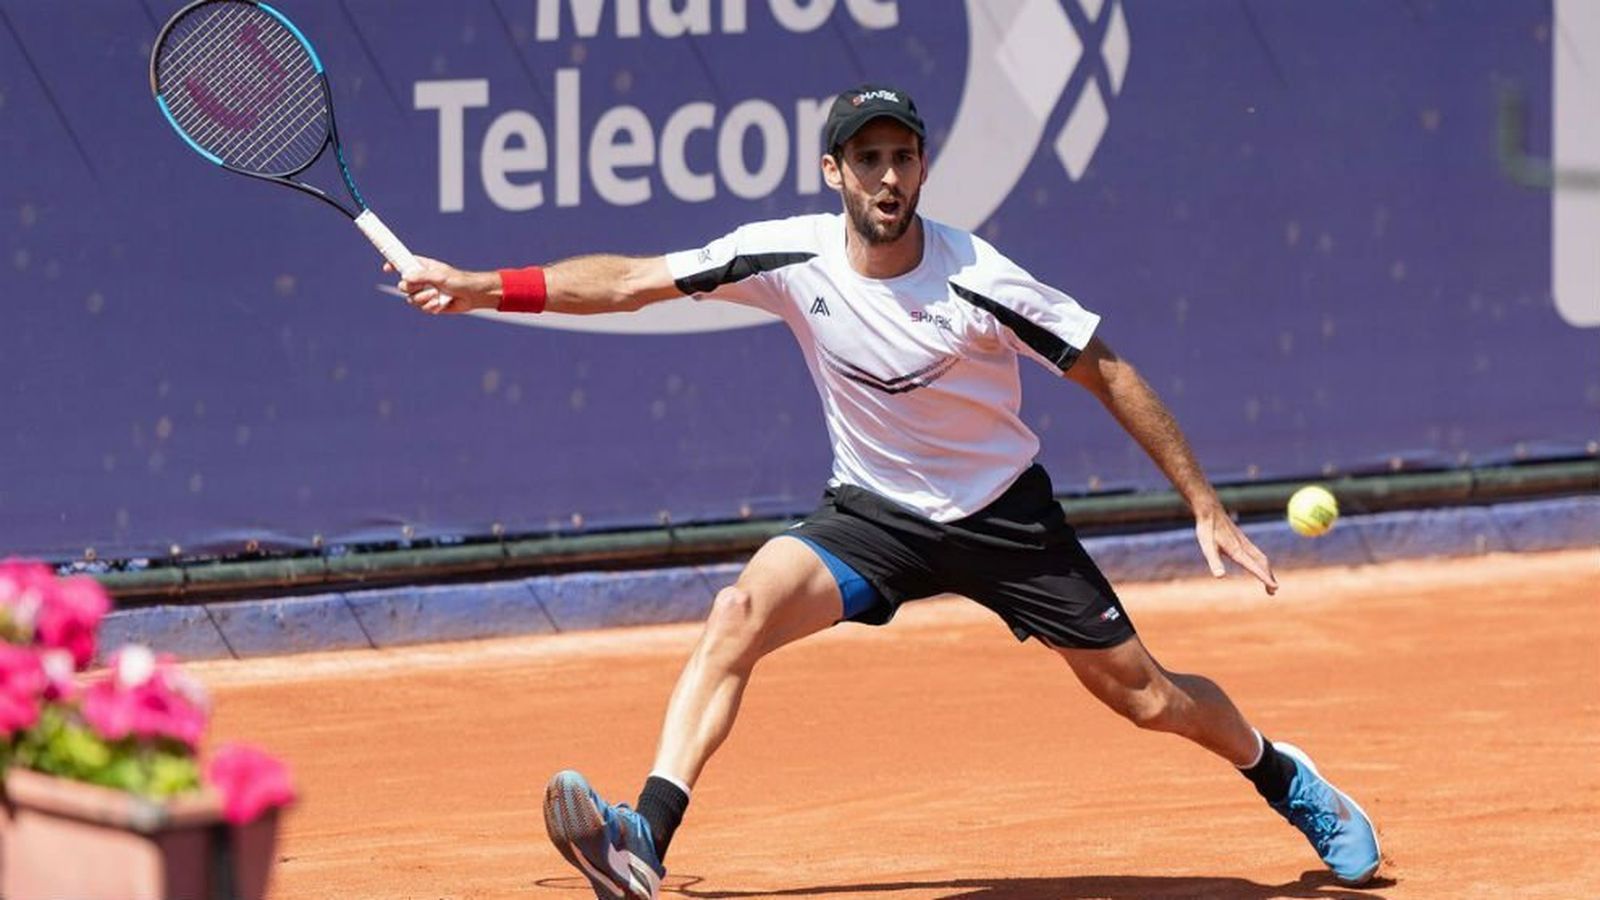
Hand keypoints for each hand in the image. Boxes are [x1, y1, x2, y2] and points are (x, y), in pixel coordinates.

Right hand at [382, 258, 496, 314]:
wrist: (472, 296)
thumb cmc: (458, 280)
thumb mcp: (439, 275)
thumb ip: (422, 276)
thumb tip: (405, 277)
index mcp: (422, 267)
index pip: (403, 264)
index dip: (393, 265)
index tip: (387, 269)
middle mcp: (421, 280)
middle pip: (403, 285)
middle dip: (411, 288)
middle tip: (422, 287)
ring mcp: (424, 293)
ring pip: (411, 299)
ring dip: (423, 299)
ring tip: (437, 296)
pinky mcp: (430, 305)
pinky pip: (421, 308)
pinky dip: (431, 307)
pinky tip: (441, 304)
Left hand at [1194, 502, 1277, 594]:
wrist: (1209, 510)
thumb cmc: (1207, 529)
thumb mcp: (1207, 547)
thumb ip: (1214, 561)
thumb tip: (1220, 576)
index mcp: (1237, 551)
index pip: (1254, 567)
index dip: (1264, 578)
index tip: (1275, 588)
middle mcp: (1244, 547)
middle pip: (1262, 563)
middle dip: (1269, 577)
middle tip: (1273, 592)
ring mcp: (1244, 543)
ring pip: (1261, 558)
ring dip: (1267, 570)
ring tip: (1269, 582)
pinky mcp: (1242, 540)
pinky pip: (1257, 553)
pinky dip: (1262, 562)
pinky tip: (1258, 565)